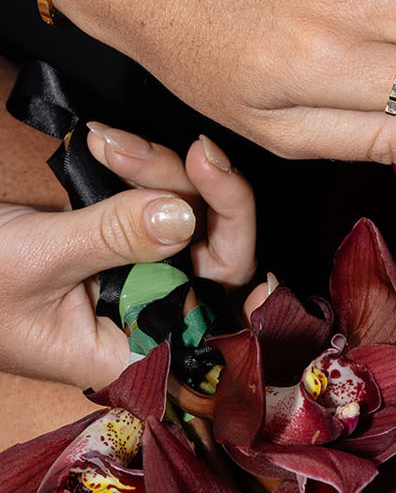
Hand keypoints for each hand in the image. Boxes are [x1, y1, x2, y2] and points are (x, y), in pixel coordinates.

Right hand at [0, 128, 254, 389]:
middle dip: (205, 197)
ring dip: (160, 169)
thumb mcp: (37, 259)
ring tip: (107, 141)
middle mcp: (147, 315)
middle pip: (217, 258)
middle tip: (190, 151)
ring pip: (189, 217)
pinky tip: (105, 143)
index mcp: (131, 351)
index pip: (215, 325)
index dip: (251, 289)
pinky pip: (156, 197)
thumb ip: (111, 237)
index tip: (260, 243)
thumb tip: (185, 215)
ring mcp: (138, 272)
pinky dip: (139, 166)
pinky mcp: (122, 236)